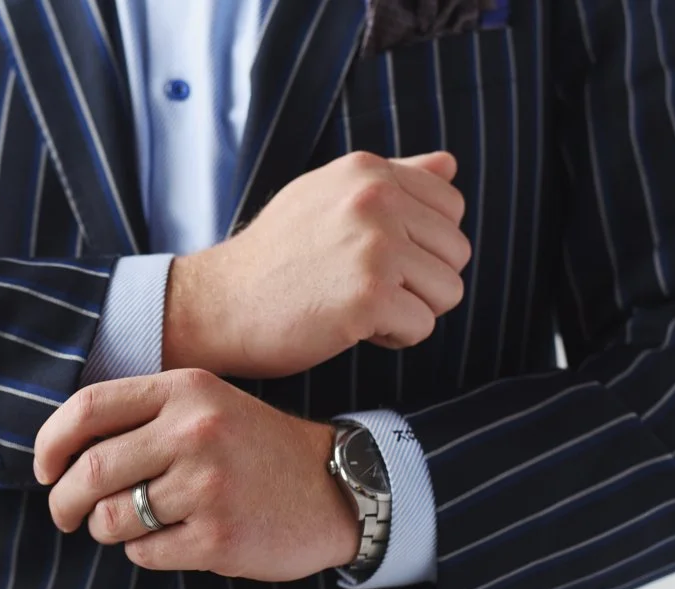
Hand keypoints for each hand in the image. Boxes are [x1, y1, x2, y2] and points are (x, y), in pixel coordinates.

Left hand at [33, 369, 360, 580]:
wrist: (334, 488)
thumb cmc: (256, 449)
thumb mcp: (208, 405)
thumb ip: (144, 415)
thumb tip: (62, 450)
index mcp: (186, 390)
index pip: (88, 408)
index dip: (50, 443)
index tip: (44, 468)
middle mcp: (195, 431)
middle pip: (89, 470)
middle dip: (62, 500)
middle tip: (63, 514)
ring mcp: (207, 486)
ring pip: (111, 518)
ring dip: (104, 529)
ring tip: (126, 525)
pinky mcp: (217, 538)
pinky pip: (144, 553)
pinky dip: (143, 552)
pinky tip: (171, 539)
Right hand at [163, 150, 469, 378]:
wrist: (218, 303)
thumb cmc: (275, 256)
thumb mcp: (325, 195)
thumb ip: (392, 178)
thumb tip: (451, 165)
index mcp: (368, 170)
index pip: (451, 207)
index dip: (421, 244)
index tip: (372, 257)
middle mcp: (376, 199)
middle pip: (456, 253)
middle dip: (420, 280)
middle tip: (361, 287)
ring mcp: (375, 248)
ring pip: (448, 292)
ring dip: (410, 310)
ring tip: (356, 305)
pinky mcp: (370, 297)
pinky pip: (422, 328)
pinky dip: (392, 338)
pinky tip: (350, 327)